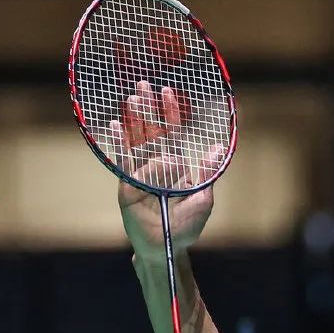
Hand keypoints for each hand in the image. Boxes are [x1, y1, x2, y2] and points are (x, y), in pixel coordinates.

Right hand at [112, 81, 221, 260]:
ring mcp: (140, 175)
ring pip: (138, 142)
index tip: (168, 92)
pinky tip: (115, 124)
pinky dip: (121, 143)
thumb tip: (218, 147)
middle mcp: (156, 167)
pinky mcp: (127, 184)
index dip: (170, 114)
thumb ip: (207, 172)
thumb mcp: (203, 198)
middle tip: (143, 85)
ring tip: (133, 99)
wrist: (166, 247)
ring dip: (136, 119)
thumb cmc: (186, 227)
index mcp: (175, 168)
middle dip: (148, 109)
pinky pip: (124, 161)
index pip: (172, 135)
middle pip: (152, 132)